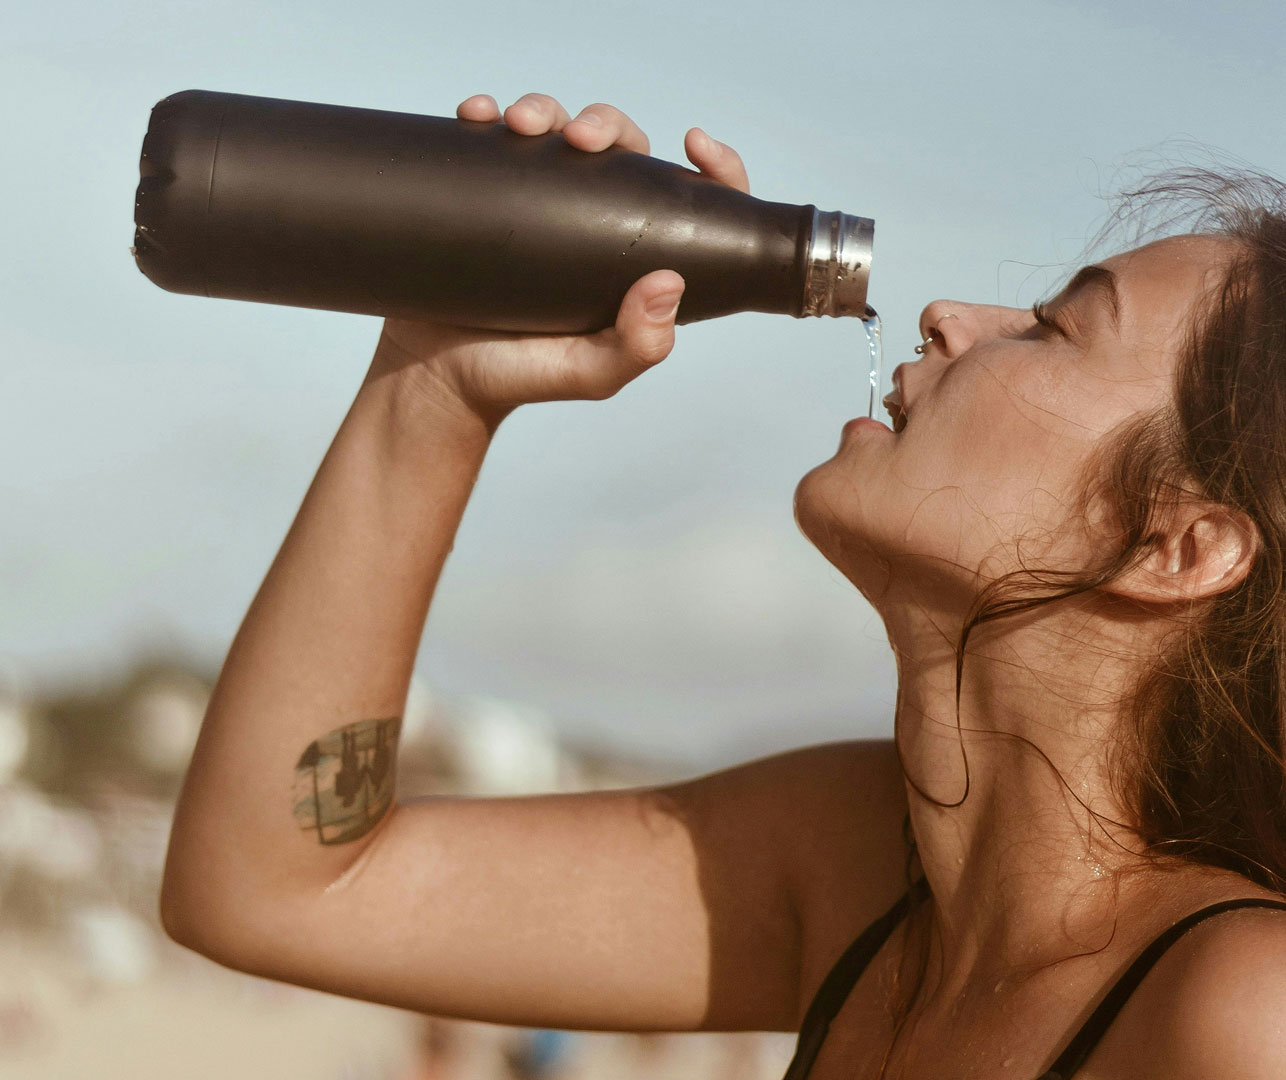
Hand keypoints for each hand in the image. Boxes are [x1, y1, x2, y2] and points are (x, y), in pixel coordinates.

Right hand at [369, 93, 750, 428]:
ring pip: (552, 130)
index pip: (683, 202)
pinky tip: (477, 116)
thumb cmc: (519, 378)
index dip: (709, 167)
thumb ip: (638, 346)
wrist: (434, 378)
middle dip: (604, 124)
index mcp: (629, 258)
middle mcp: (588, 223)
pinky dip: (484, 115)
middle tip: (580, 137)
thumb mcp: (590, 374)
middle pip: (616, 148)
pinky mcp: (482, 195)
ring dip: (544, 109)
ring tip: (520, 123)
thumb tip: (669, 281)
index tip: (696, 143)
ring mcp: (532, 205)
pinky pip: (487, 140)